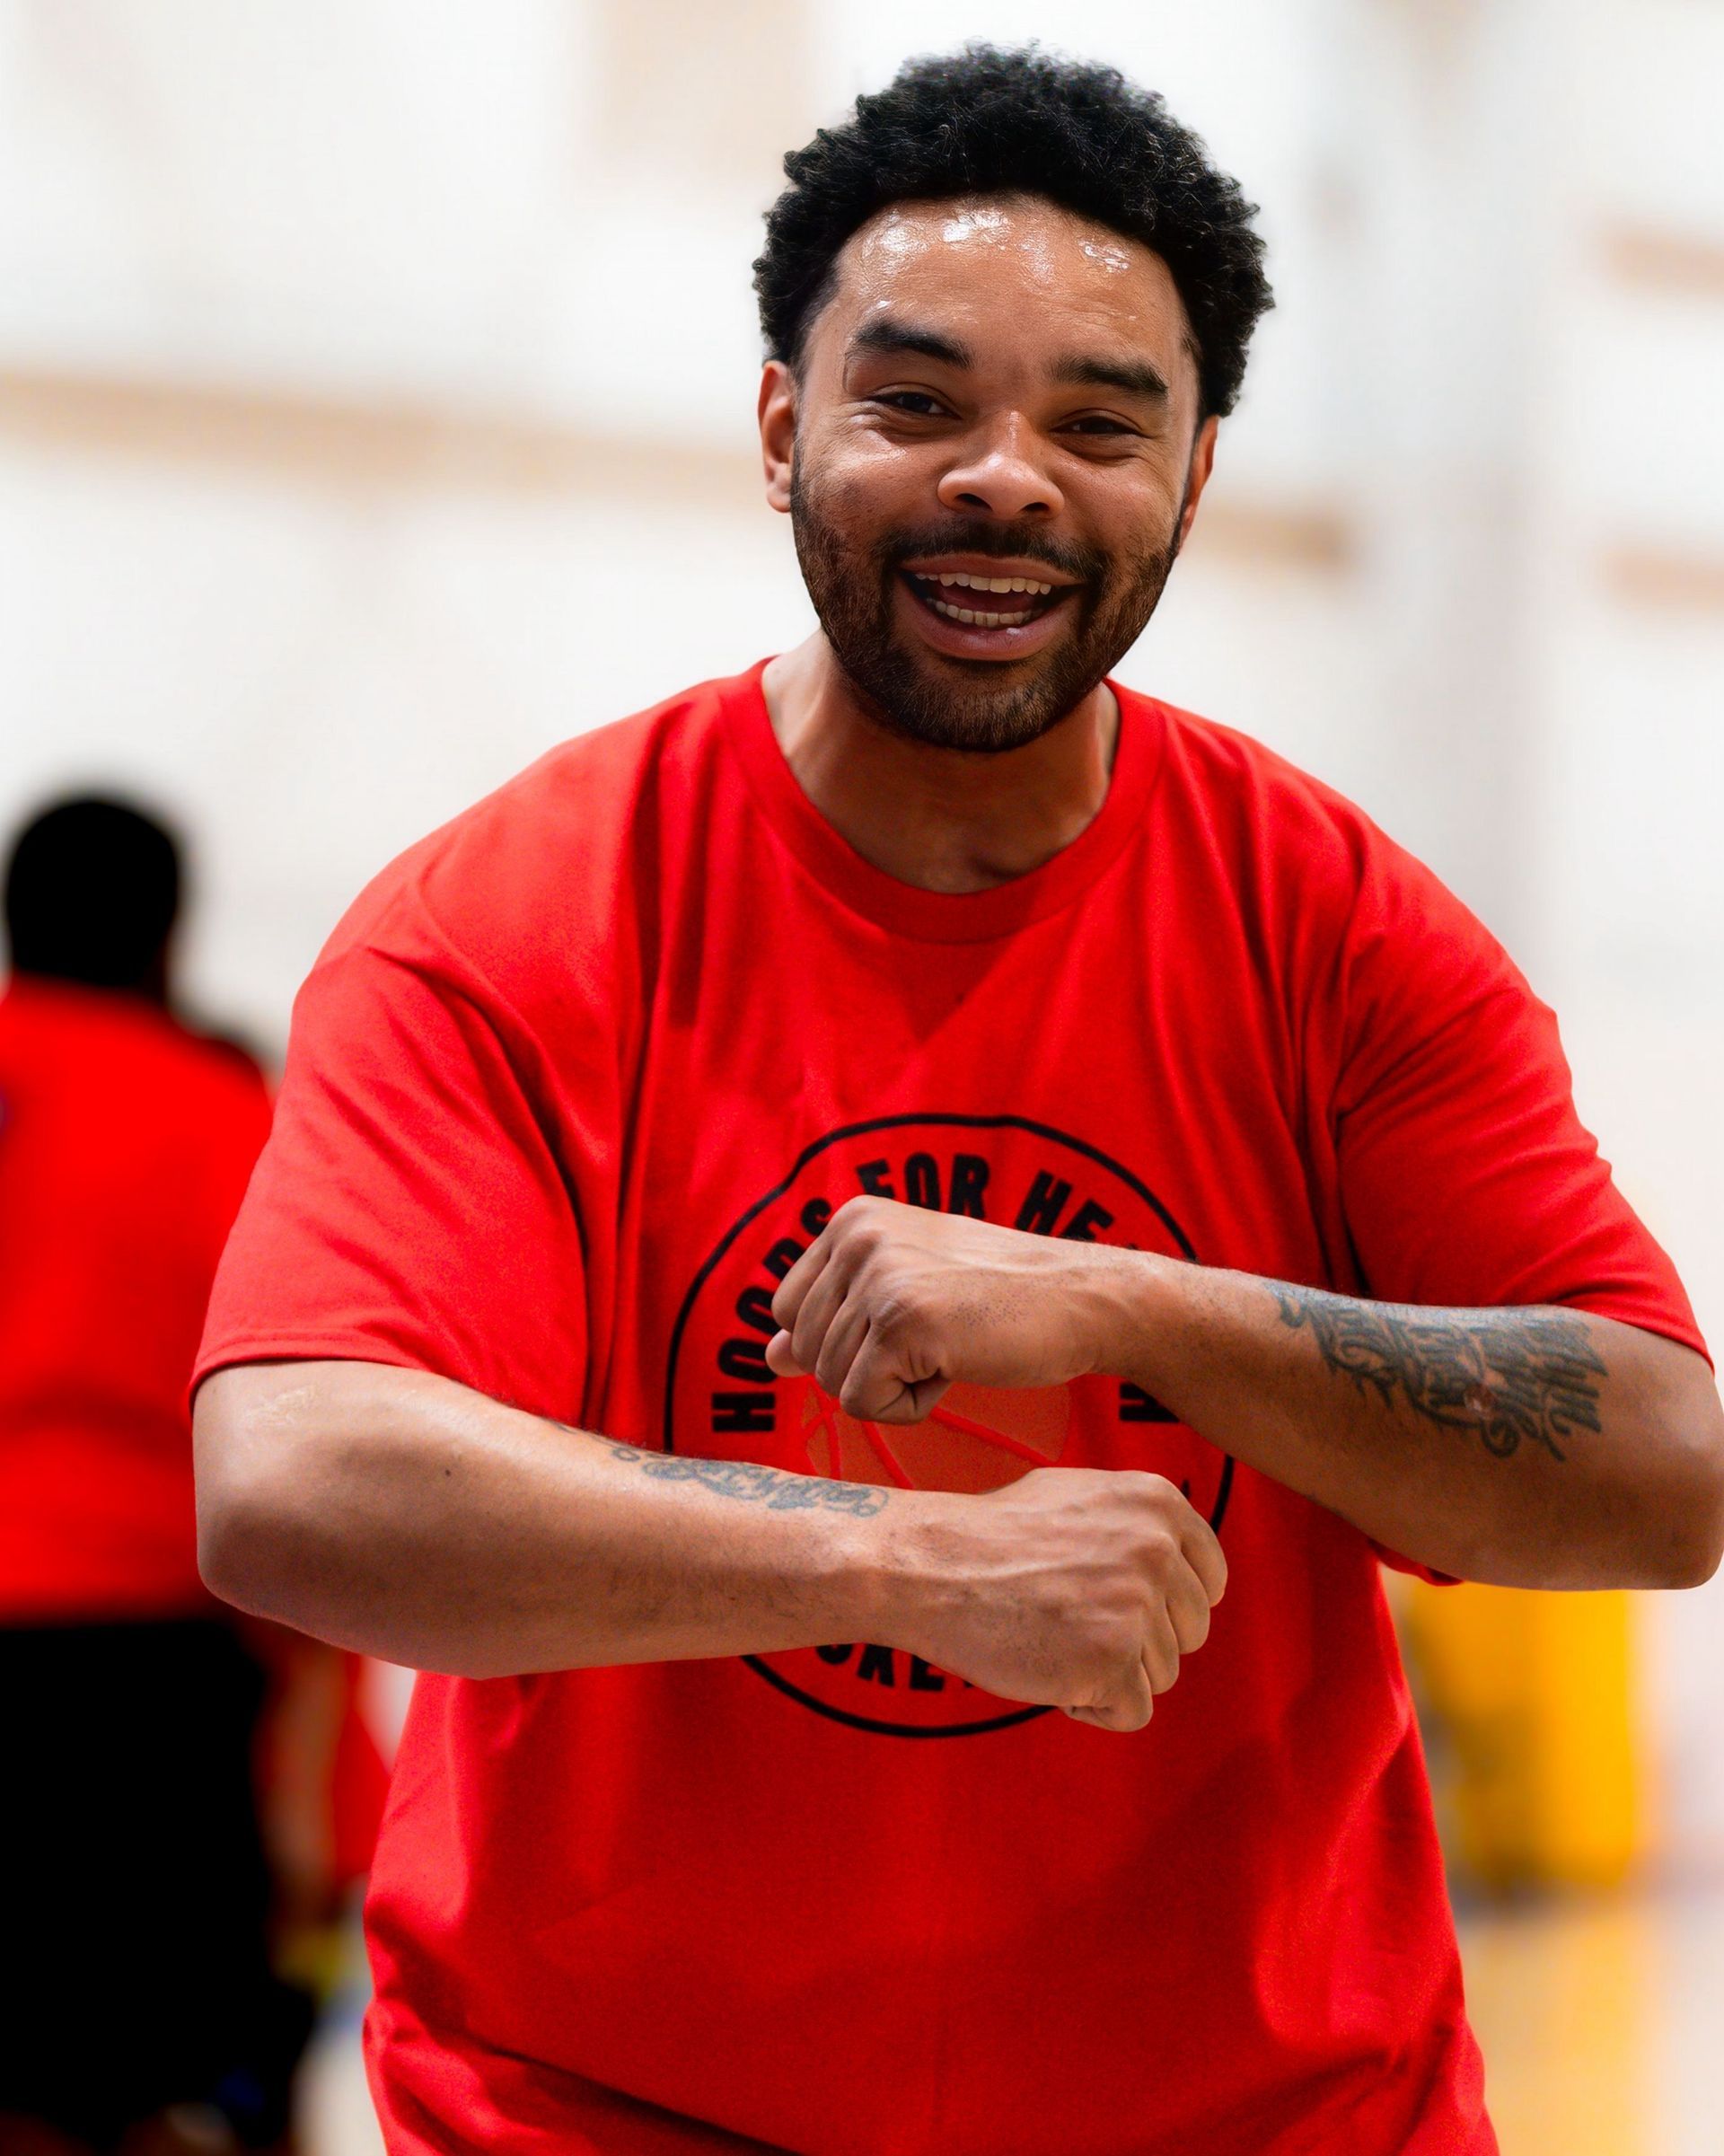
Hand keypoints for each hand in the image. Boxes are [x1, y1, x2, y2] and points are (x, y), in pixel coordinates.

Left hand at [765, 1195, 1141, 1421]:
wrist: (1082, 1300)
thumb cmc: (998, 1298)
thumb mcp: (905, 1293)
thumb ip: (834, 1319)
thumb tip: (768, 1358)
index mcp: (851, 1219)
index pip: (789, 1311)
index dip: (843, 1340)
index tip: (908, 1324)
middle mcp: (856, 1236)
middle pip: (806, 1351)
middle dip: (867, 1367)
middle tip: (939, 1337)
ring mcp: (877, 1276)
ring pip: (832, 1382)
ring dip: (894, 1387)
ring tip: (951, 1347)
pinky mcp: (900, 1321)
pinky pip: (864, 1404)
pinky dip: (911, 1408)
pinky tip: (957, 1367)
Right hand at [892, 1466, 1225, 1731]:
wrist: (934, 1567)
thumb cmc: (994, 1536)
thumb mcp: (1079, 1496)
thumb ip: (1136, 1525)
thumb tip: (1177, 1558)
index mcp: (1157, 1504)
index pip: (1209, 1579)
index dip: (1170, 1605)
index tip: (1129, 1610)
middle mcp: (1158, 1549)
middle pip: (1189, 1632)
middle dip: (1140, 1642)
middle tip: (1074, 1624)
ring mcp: (1138, 1605)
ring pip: (1161, 1674)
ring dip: (1111, 1672)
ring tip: (1052, 1638)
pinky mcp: (1114, 1660)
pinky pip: (1132, 1711)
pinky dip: (1092, 1705)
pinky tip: (1049, 1670)